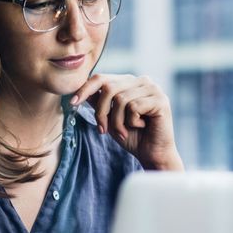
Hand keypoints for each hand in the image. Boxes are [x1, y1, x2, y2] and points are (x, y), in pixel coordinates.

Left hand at [69, 73, 183, 170]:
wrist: (153, 154)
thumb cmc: (132, 137)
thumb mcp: (110, 119)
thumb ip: (99, 103)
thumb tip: (82, 91)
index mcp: (130, 82)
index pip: (102, 78)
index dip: (85, 89)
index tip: (72, 102)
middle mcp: (142, 81)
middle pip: (109, 88)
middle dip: (101, 112)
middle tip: (103, 130)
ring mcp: (153, 88)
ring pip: (121, 99)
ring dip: (117, 121)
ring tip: (124, 132)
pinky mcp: (160, 100)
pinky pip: (134, 107)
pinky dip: (132, 121)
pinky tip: (142, 126)